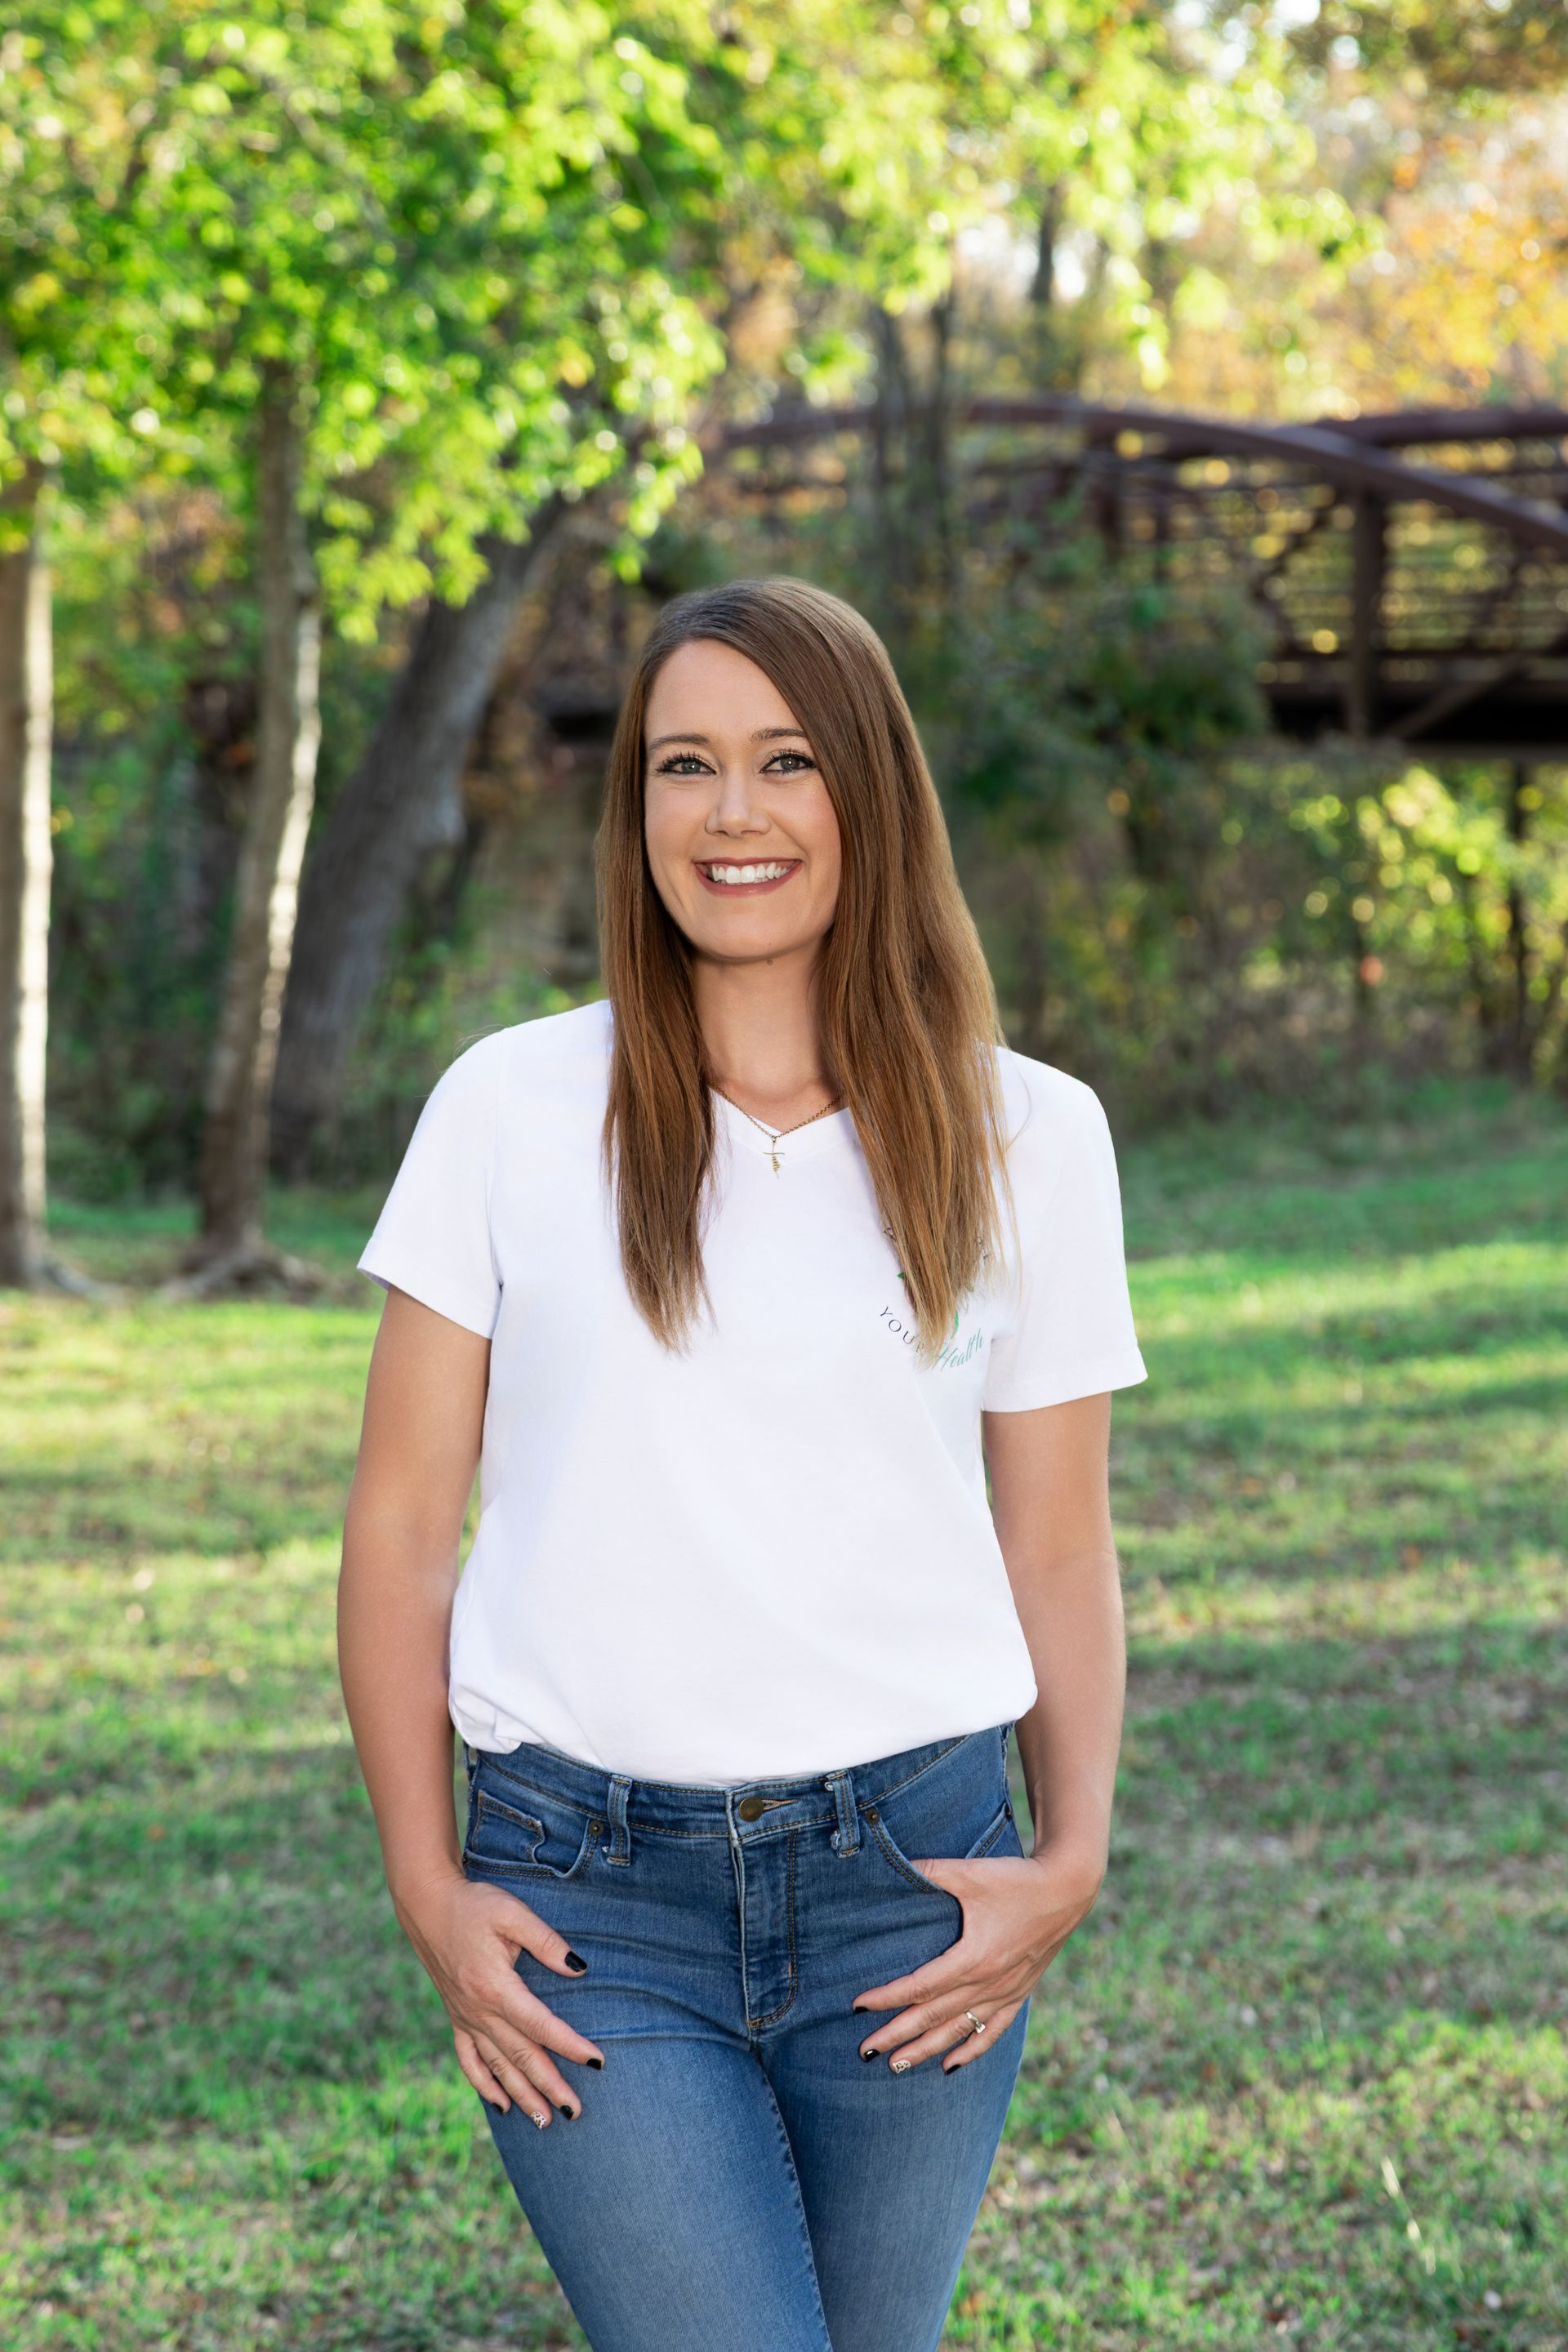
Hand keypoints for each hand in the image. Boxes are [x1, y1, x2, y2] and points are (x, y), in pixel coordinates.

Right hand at [395, 1869, 604, 2125]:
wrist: (427, 1904)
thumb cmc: (474, 1905)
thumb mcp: (513, 1913)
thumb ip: (546, 1942)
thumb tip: (579, 1969)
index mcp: (495, 1986)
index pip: (541, 2025)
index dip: (570, 2045)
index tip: (597, 2061)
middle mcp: (479, 2010)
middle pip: (521, 2056)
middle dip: (550, 2086)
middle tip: (576, 2112)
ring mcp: (465, 2018)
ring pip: (497, 2067)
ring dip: (522, 2096)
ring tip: (545, 2121)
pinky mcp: (455, 2018)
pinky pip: (469, 2061)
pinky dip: (484, 2085)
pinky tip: (500, 2104)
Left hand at [852, 1841, 1102, 2073]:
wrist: (1067, 1889)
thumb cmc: (1017, 1879)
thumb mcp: (971, 1873)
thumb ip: (932, 1870)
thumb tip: (897, 1863)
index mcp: (973, 1957)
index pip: (920, 1986)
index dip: (887, 1997)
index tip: (859, 2006)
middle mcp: (988, 1983)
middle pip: (934, 2016)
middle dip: (897, 2035)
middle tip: (866, 2051)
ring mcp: (1005, 1992)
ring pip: (959, 2030)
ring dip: (926, 2049)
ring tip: (896, 2066)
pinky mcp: (1019, 1993)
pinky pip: (992, 2031)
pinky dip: (970, 2050)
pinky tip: (950, 2066)